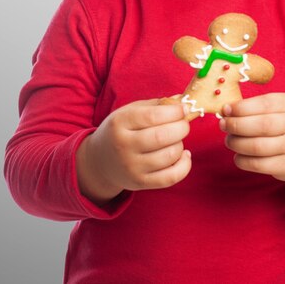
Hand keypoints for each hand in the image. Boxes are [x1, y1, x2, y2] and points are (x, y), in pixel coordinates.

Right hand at [76, 100, 191, 203]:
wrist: (100, 161)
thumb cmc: (121, 130)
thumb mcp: (130, 111)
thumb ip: (156, 105)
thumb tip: (182, 102)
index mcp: (120, 123)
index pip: (152, 116)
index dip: (174, 111)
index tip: (184, 108)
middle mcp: (124, 146)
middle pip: (162, 136)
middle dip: (181, 127)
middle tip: (183, 124)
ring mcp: (131, 167)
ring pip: (169, 155)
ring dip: (180, 144)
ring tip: (176, 139)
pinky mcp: (140, 183)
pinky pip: (170, 177)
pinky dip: (184, 165)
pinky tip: (184, 155)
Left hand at [219, 93, 284, 192]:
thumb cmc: (283, 123)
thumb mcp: (275, 108)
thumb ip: (252, 107)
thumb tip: (225, 111)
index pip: (263, 104)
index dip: (240, 108)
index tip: (225, 110)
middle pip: (260, 126)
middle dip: (235, 126)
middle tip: (223, 125)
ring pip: (257, 147)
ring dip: (236, 144)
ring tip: (229, 140)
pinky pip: (259, 165)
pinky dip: (242, 160)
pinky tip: (238, 155)